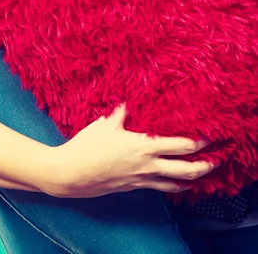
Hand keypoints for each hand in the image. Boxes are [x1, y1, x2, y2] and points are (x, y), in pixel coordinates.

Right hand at [45, 103, 216, 197]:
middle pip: (186, 170)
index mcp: (143, 146)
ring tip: (201, 173)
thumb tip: (129, 99)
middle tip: (215, 159)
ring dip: (192, 179)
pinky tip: (176, 183)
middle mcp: (147, 165)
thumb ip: (121, 111)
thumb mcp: (105, 123)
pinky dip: (173, 186)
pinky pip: (160, 188)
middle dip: (204, 166)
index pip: (179, 146)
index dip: (198, 143)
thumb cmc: (87, 146)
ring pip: (176, 183)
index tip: (208, 136)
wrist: (72, 174)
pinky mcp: (134, 187)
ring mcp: (141, 179)